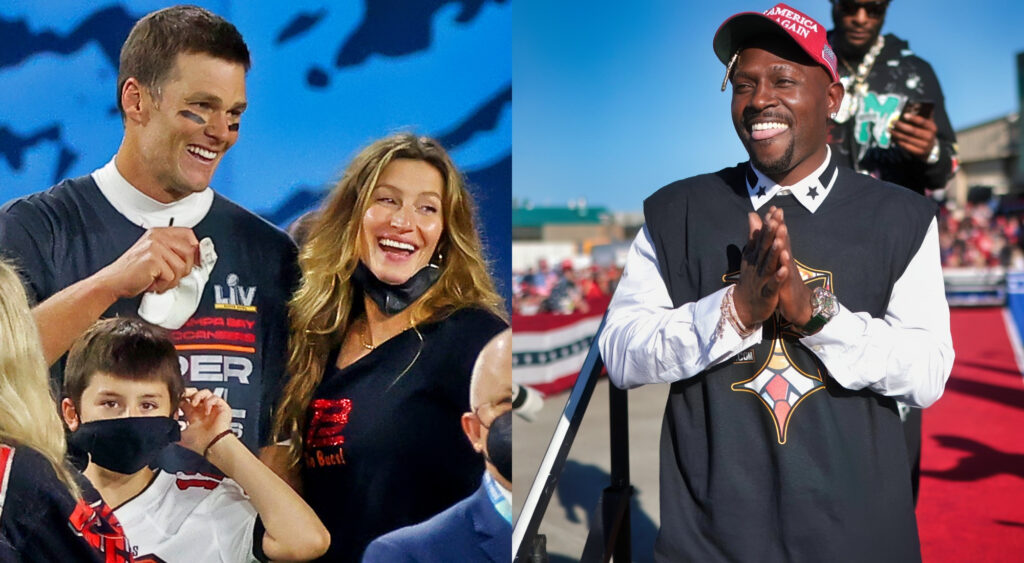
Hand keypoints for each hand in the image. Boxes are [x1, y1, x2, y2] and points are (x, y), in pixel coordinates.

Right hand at [95, 227, 199, 297]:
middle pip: (190, 251)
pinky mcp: (153, 259)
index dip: (195, 249)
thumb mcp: (156, 256)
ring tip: (157, 279)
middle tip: (168, 275)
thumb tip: (199, 257)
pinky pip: (172, 276)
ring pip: (182, 267)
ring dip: (172, 280)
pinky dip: (163, 285)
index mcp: (159, 233)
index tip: (195, 261)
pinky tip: (151, 282)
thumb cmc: (133, 273)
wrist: (113, 282)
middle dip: (183, 269)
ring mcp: (155, 246)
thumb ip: (174, 252)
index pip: (188, 235)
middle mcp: (157, 236)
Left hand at [178, 387, 233, 455]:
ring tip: (195, 403)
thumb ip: (173, 430)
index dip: (180, 399)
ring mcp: (212, 408)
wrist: (212, 445)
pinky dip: (210, 401)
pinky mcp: (221, 407)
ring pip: (205, 392)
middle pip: (195, 394)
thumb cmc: (200, 443)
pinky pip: (215, 397)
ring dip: (198, 395)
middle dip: (188, 392)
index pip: (186, 402)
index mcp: (193, 417)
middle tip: (184, 394)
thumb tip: (164, 427)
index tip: (175, 400)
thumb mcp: (180, 436)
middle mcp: (202, 411)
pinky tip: (207, 410)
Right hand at [733, 207, 786, 326]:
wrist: (744, 306)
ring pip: (768, 265)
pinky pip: (773, 285)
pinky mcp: (767, 294)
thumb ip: (754, 235)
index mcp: (755, 256)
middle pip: (764, 248)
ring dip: (774, 254)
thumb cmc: (751, 277)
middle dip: (770, 235)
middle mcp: (757, 265)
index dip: (768, 225)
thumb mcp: (750, 255)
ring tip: (780, 241)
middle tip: (775, 220)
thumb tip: (753, 214)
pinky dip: (778, 278)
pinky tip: (785, 270)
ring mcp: (761, 279)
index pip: (762, 238)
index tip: (774, 210)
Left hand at [770, 209, 813, 326]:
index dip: (775, 223)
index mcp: (781, 257)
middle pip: (783, 242)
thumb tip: (771, 238)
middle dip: (780, 227)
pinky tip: (784, 266)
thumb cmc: (786, 283)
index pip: (778, 237)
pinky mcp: (787, 288)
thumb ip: (774, 249)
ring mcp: (788, 274)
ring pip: (786, 257)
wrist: (798, 306)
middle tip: (777, 212)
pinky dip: (785, 272)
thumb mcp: (778, 265)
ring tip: (782, 231)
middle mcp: (786, 262)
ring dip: (784, 244)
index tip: (772, 207)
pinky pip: (786, 279)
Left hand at [890, 113, 937, 160]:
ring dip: (897, 134)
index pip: (923, 122)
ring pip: (907, 138)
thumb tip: (916, 105)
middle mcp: (930, 136)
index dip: (913, 118)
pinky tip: (893, 136)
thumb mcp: (928, 123)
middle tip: (893, 122)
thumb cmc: (925, 131)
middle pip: (913, 131)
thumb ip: (923, 115)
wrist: (930, 147)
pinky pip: (906, 146)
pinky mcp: (918, 152)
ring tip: (889, 129)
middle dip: (901, 126)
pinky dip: (898, 141)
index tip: (904, 115)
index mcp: (932, 127)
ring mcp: (924, 145)